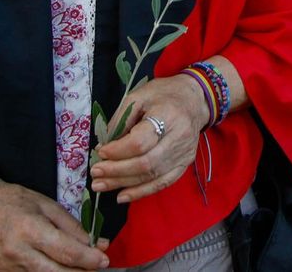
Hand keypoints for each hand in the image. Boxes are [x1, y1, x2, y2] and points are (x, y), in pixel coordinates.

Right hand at [0, 174, 107, 270]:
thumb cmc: (15, 202)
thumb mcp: (48, 206)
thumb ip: (73, 227)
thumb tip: (97, 245)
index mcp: (30, 230)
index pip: (67, 252)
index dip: (90, 260)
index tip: (104, 260)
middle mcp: (18, 253)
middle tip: (95, 267)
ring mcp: (7, 269)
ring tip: (77, 266)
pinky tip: (56, 267)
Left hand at [91, 73, 209, 203]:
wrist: (195, 99)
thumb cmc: (164, 94)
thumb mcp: (138, 96)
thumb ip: (121, 119)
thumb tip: (104, 146)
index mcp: (168, 115)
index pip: (140, 142)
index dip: (117, 151)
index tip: (100, 151)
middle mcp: (179, 137)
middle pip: (145, 163)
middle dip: (116, 171)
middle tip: (95, 173)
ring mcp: (184, 153)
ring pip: (152, 176)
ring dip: (124, 183)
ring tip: (101, 185)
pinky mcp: (185, 163)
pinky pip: (162, 183)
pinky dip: (141, 192)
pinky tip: (123, 196)